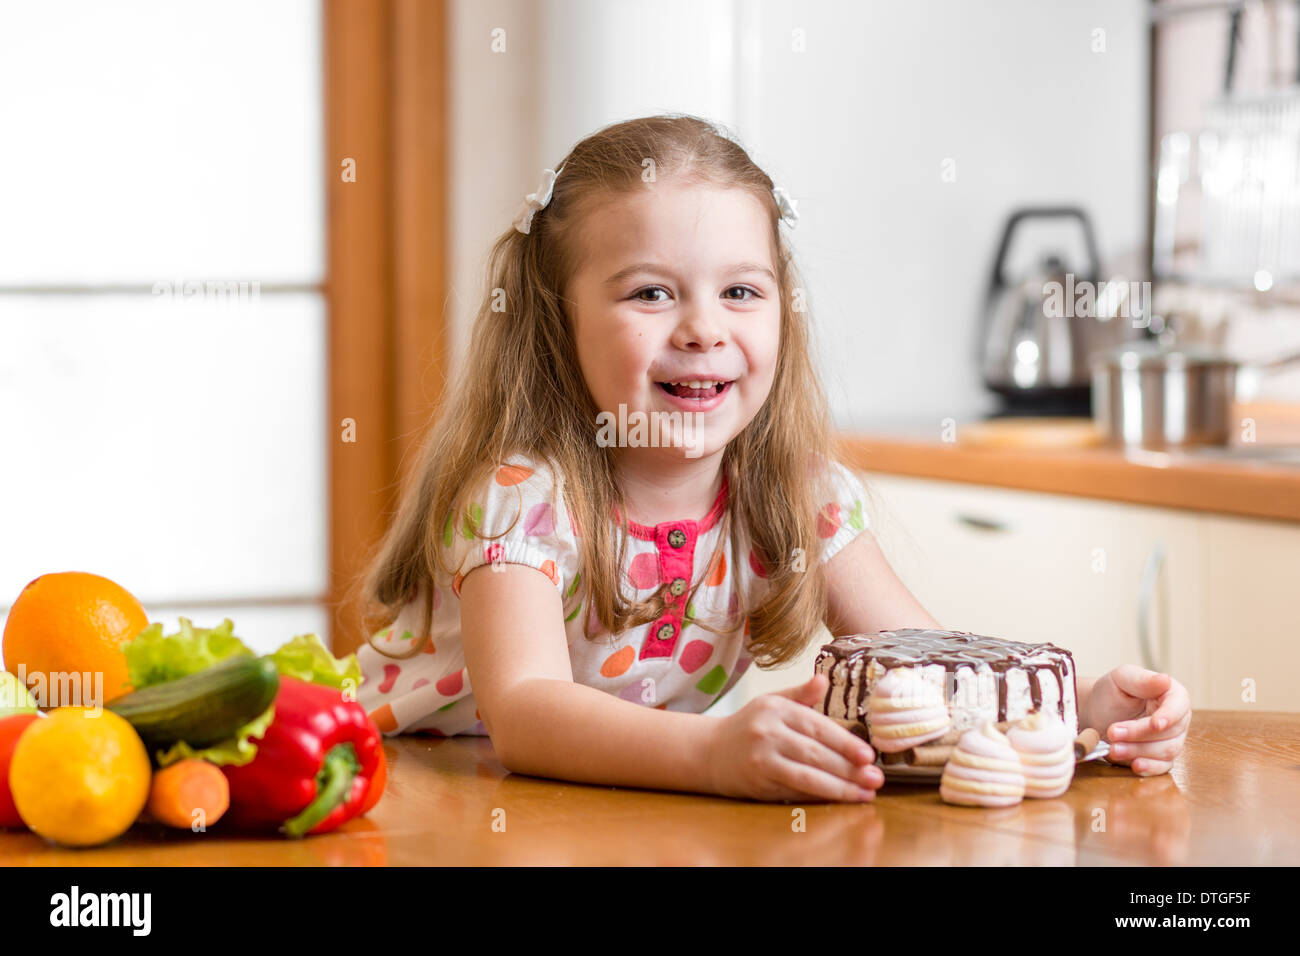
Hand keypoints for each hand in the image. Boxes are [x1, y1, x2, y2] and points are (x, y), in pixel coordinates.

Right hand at [704, 674, 883, 801]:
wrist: (708, 751)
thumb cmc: (748, 726)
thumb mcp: (772, 702)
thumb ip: (801, 694)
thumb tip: (824, 680)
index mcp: (775, 708)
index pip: (817, 726)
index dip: (845, 743)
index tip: (869, 756)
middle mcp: (767, 732)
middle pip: (816, 753)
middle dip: (849, 768)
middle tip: (875, 779)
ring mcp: (761, 759)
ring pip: (807, 776)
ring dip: (840, 788)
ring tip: (865, 793)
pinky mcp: (758, 783)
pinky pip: (794, 791)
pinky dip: (819, 796)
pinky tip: (839, 799)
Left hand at [1088, 665, 1190, 776]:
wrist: (1097, 712)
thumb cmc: (1111, 693)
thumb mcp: (1121, 678)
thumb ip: (1142, 680)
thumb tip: (1165, 680)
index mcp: (1172, 695)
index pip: (1178, 707)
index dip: (1168, 717)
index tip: (1154, 724)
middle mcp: (1177, 719)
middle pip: (1169, 733)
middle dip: (1139, 734)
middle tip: (1113, 732)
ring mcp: (1171, 740)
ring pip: (1165, 752)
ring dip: (1138, 751)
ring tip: (1113, 747)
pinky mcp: (1160, 757)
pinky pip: (1161, 767)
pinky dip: (1148, 767)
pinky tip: (1135, 765)